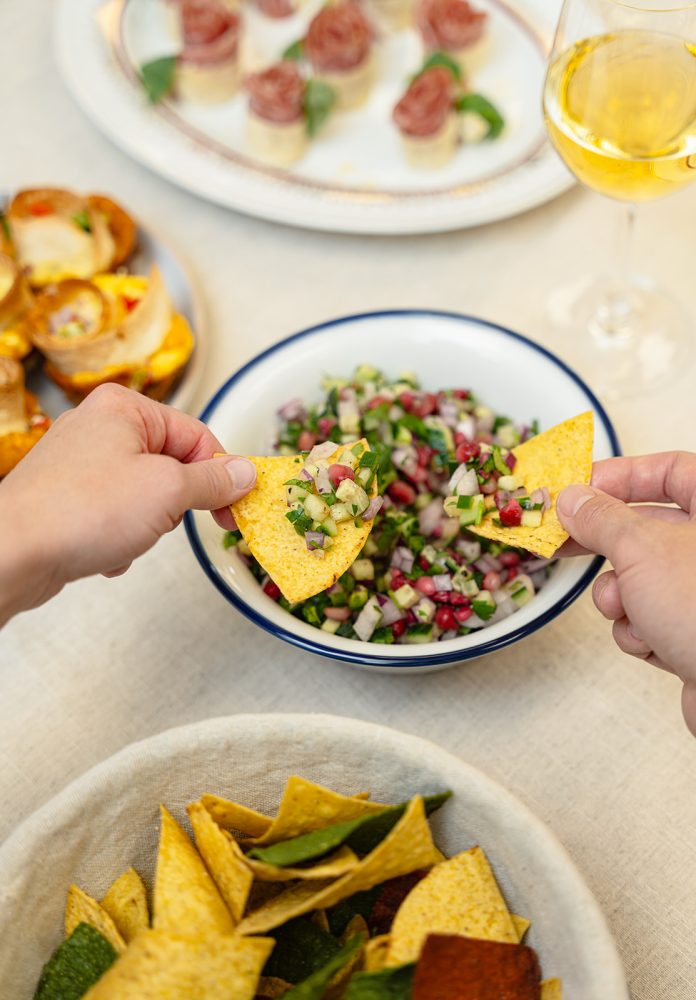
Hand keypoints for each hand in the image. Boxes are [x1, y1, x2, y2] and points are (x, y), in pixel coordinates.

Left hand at [0, 384, 255, 622]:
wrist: (14, 553)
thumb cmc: (79, 511)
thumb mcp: (168, 491)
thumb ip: (213, 481)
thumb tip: (244, 473)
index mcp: (125, 407)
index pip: (197, 435)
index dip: (221, 474)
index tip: (235, 506)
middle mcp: (100, 427)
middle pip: (171, 464)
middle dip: (175, 502)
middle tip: (169, 520)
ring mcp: (80, 463)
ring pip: (145, 494)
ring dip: (147, 524)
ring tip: (126, 534)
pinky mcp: (68, 496)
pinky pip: (117, 514)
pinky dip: (121, 536)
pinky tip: (104, 550)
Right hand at [557, 452, 695, 735]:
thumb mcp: (641, 549)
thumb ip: (601, 518)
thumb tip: (573, 499)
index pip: (670, 471)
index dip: (621, 475)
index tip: (577, 489)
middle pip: (649, 526)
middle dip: (606, 542)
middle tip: (564, 539)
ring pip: (641, 577)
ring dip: (619, 596)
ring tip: (624, 608)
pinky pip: (650, 617)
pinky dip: (639, 629)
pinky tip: (651, 642)